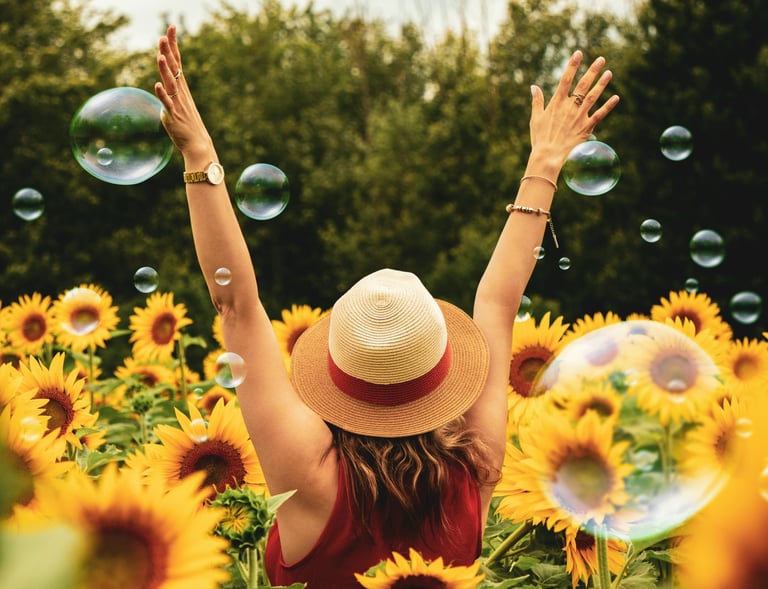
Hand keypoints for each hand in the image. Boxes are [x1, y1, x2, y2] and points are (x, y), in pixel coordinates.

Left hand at [154, 26, 213, 159]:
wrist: (198, 144)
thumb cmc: (187, 126)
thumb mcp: (177, 105)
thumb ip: (169, 95)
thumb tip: (161, 89)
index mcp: (181, 88)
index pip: (177, 62)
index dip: (173, 45)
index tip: (171, 28)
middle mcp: (181, 93)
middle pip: (174, 68)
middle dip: (169, 51)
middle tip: (164, 35)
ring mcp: (178, 103)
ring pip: (171, 83)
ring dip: (165, 70)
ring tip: (161, 56)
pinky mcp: (174, 116)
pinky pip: (167, 103)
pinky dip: (162, 94)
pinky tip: (157, 85)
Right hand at [528, 50, 619, 170]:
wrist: (548, 156)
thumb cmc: (540, 139)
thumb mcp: (535, 118)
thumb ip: (537, 101)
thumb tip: (533, 86)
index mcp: (556, 103)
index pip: (565, 79)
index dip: (572, 65)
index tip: (579, 53)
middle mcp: (569, 107)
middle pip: (583, 85)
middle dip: (592, 70)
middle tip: (601, 59)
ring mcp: (579, 117)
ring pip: (593, 96)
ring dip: (602, 84)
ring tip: (609, 73)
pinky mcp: (586, 128)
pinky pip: (600, 115)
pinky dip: (608, 106)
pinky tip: (615, 97)